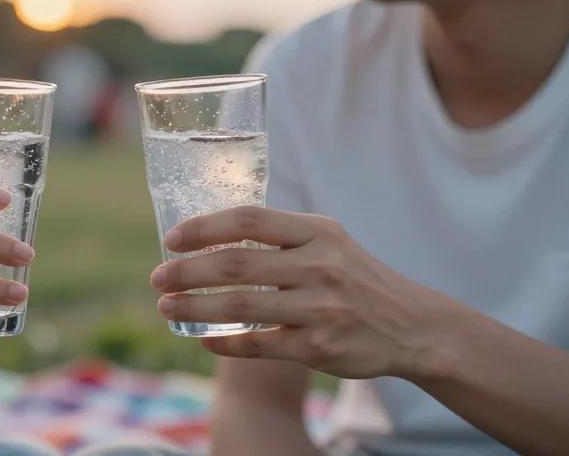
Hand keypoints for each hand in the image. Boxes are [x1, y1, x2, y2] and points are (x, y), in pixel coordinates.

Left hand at [150, 206, 466, 379]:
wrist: (411, 325)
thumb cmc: (353, 276)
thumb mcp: (326, 240)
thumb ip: (278, 234)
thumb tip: (209, 231)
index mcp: (317, 232)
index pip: (249, 220)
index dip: (204, 228)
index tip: (171, 239)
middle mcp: (320, 266)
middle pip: (237, 265)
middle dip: (187, 271)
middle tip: (157, 278)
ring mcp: (320, 308)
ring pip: (241, 306)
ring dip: (194, 306)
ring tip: (165, 306)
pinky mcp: (319, 347)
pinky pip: (258, 345)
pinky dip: (224, 342)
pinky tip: (203, 338)